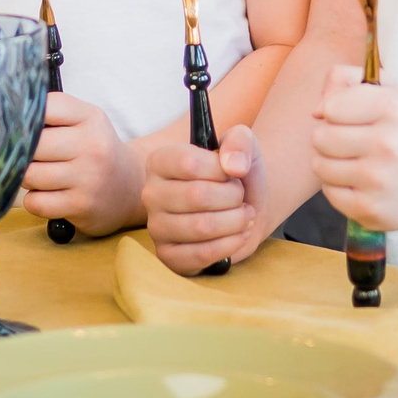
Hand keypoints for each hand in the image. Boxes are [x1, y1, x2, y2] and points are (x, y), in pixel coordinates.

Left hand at [17, 93, 142, 238]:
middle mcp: (93, 146)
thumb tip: (9, 117)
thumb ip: (54, 112)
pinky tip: (47, 195)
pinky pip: (36, 203)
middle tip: (32, 156)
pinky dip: (34, 200)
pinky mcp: (81, 206)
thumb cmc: (96, 150)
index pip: (46, 107)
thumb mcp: (86, 121)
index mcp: (91, 118)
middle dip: (24, 152)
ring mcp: (88, 178)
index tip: (23, 125)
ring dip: (28, 178)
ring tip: (41, 176)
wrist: (130, 186)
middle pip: (33, 145)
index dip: (27, 116)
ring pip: (30, 175)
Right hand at [143, 126, 266, 274]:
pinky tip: (240, 234)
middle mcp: (151, 193)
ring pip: (201, 227)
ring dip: (235, 221)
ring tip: (245, 215)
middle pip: (196, 196)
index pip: (188, 163)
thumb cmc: (236, 174)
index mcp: (160, 161)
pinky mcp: (169, 256)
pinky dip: (230, 244)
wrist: (245, 207)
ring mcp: (156, 227)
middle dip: (232, 197)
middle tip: (241, 197)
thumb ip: (239, 142)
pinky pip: (201, 254)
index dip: (220, 170)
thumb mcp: (243, 145)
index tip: (233, 172)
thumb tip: (234, 166)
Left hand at [312, 64, 397, 232]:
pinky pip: (329, 193)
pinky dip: (338, 186)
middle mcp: (389, 145)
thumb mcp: (387, 89)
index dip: (335, 110)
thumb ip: (345, 80)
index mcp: (394, 108)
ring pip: (320, 166)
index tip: (352, 115)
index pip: (331, 108)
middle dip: (329, 136)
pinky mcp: (373, 211)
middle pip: (320, 137)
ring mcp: (381, 182)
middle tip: (351, 139)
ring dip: (330, 161)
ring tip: (354, 159)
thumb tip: (316, 111)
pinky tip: (359, 180)